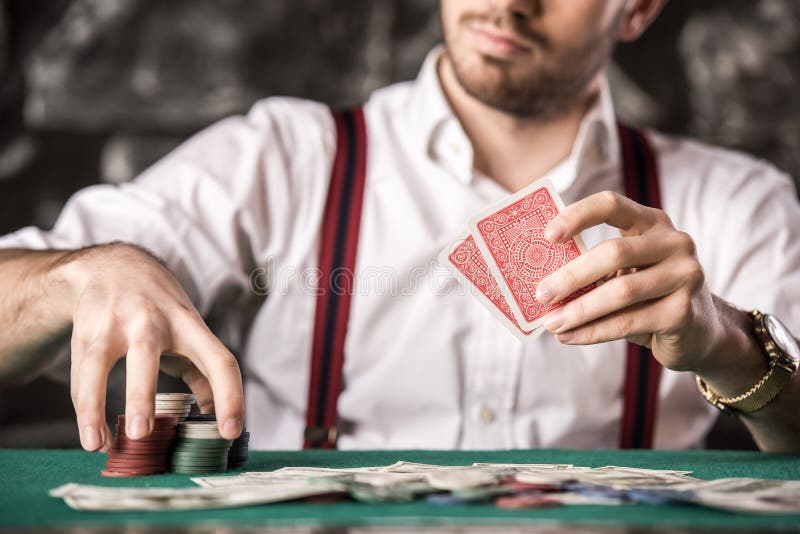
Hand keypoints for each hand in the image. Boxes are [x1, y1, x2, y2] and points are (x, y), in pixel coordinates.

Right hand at [56, 243, 243, 450]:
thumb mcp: (190, 331)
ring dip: (95, 405)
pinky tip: (92, 435)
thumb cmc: (162, 310)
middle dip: (142, 395)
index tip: (230, 432)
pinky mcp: (86, 330)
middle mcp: (152, 320)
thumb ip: (204, 372)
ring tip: (98, 443)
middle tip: (141, 433)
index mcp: (190, 325)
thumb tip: (218, 417)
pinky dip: (84, 407)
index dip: (229, 395)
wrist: (116, 266)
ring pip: (99, 363)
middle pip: (147, 354)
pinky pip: (81, 373)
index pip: (219, 360)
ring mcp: (114, 323)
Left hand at [536, 191, 723, 371]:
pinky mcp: (684, 311)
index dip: (578, 215)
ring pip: (620, 291)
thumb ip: (594, 270)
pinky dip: (593, 332)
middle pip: (614, 252)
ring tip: (551, 322)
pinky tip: (569, 336)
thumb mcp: (625, 274)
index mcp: (652, 222)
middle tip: (541, 294)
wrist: (700, 333)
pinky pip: (628, 322)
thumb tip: (544, 283)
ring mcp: (684, 275)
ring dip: (579, 310)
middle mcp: (674, 242)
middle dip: (571, 275)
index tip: (548, 235)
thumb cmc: (648, 297)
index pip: (612, 205)